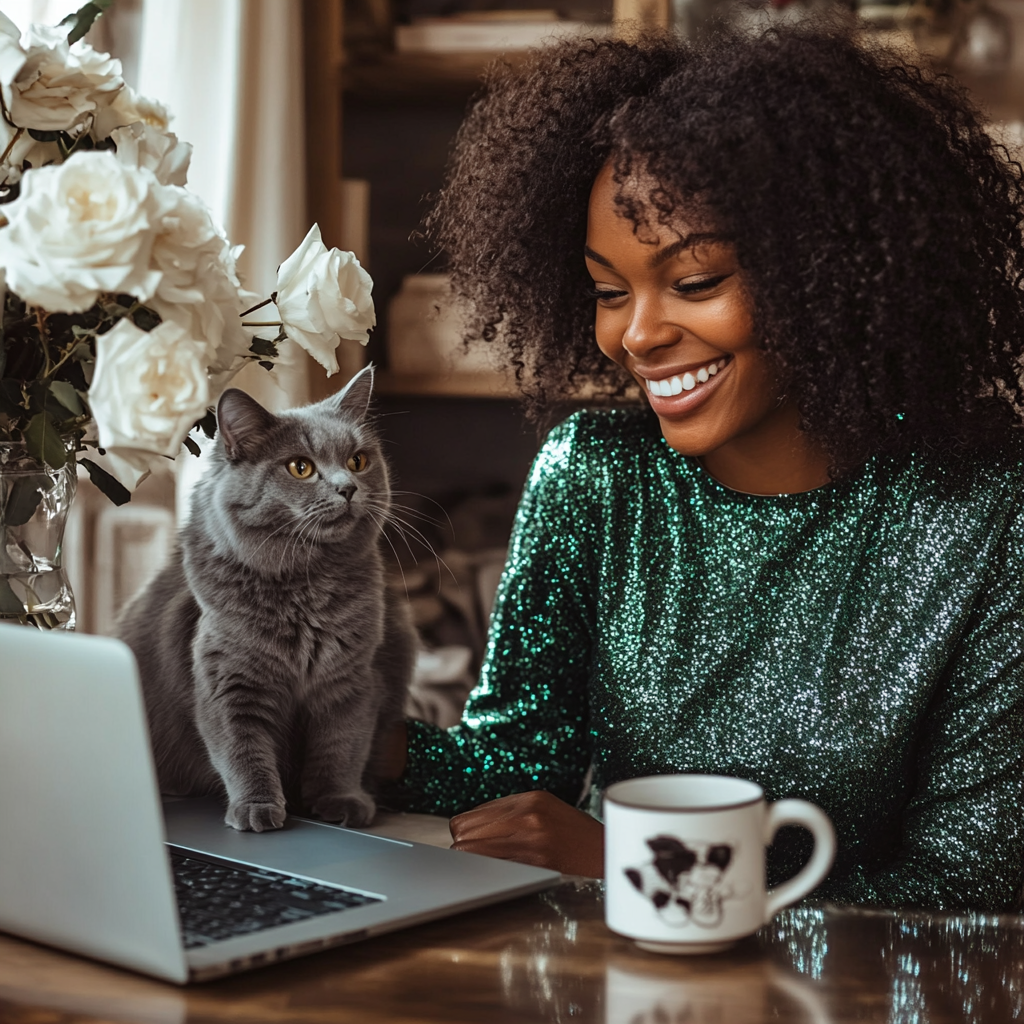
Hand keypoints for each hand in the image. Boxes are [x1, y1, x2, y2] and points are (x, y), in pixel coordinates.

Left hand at [449, 790, 604, 876]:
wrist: (606, 852)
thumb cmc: (574, 831)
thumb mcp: (544, 806)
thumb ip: (509, 811)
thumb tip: (471, 824)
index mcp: (528, 799)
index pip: (470, 816)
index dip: (464, 831)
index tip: (470, 840)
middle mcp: (527, 815)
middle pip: (464, 832)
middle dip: (463, 845)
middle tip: (475, 854)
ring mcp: (531, 839)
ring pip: (472, 851)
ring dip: (472, 860)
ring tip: (485, 864)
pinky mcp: (537, 862)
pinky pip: (493, 867)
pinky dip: (488, 871)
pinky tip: (498, 871)